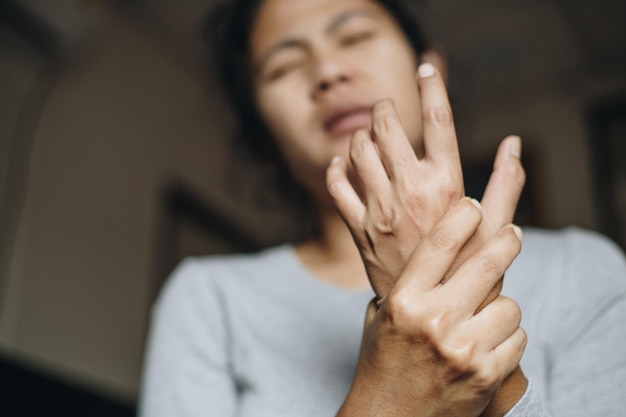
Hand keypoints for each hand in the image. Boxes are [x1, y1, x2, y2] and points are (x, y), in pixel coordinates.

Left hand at [327, 63, 527, 414]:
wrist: (431, 315)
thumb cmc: (468, 270)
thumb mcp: (495, 229)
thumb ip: (506, 184)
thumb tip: (512, 144)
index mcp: (447, 187)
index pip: (439, 123)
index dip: (433, 89)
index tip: (426, 70)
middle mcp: (409, 193)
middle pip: (386, 128)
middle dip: (384, 109)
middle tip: (386, 109)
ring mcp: (379, 211)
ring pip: (358, 152)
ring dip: (360, 134)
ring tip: (367, 134)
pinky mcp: (358, 230)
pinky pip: (337, 187)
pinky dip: (336, 168)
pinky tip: (343, 162)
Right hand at [337, 200, 526, 416]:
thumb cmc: (383, 362)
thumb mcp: (381, 317)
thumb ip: (406, 283)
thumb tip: (436, 246)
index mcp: (404, 300)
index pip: (441, 242)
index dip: (463, 216)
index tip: (474, 207)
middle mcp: (433, 320)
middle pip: (487, 263)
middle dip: (506, 242)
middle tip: (512, 235)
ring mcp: (463, 348)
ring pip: (509, 304)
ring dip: (501, 306)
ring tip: (486, 315)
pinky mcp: (486, 375)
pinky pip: (517, 337)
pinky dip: (508, 337)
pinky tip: (490, 343)